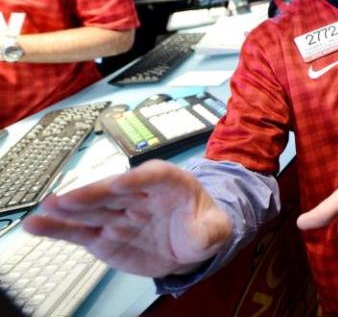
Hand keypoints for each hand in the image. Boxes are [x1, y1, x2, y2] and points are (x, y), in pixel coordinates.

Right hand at [23, 160, 230, 276]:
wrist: (186, 245)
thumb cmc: (201, 226)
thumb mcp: (216, 228)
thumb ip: (210, 230)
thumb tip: (201, 234)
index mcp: (170, 183)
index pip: (154, 176)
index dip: (136, 179)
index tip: (118, 183)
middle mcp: (138, 194)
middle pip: (114, 191)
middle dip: (93, 194)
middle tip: (69, 198)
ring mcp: (118, 214)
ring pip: (92, 210)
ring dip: (69, 209)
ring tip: (46, 209)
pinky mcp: (103, 235)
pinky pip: (79, 231)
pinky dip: (59, 228)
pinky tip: (37, 225)